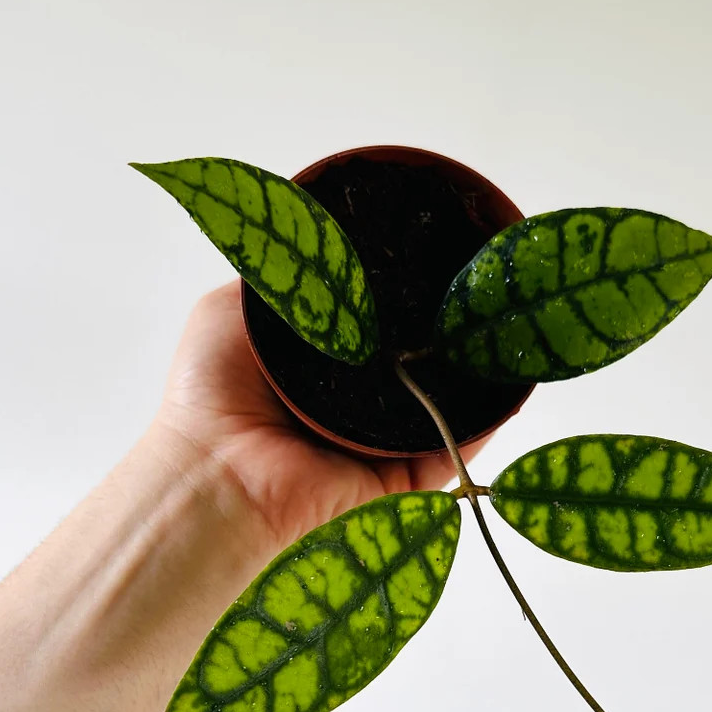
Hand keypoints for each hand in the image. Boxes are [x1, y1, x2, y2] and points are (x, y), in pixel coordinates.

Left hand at [151, 281, 485, 555]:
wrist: (216, 474)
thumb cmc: (208, 394)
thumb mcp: (233, 309)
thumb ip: (280, 275)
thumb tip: (317, 231)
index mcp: (315, 366)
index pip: (372, 326)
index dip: (399, 298)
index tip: (432, 261)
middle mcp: (350, 405)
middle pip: (412, 362)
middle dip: (440, 332)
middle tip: (472, 293)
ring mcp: (379, 445)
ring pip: (440, 404)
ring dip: (468, 374)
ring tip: (497, 330)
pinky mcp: (401, 481)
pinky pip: (451, 450)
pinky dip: (480, 425)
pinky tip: (503, 385)